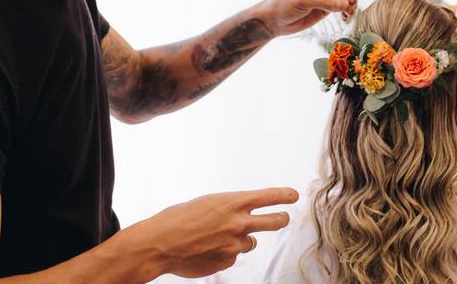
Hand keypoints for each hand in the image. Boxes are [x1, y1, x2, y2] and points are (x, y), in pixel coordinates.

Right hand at [134, 187, 297, 277]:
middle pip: (276, 221)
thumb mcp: (208, 203)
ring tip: (218, 237)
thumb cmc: (180, 218)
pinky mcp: (228, 260)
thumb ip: (230, 209)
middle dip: (282, 219)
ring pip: (251, 242)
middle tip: (283, 217)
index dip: (285, 195)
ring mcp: (235, 244)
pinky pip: (233, 256)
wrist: (161, 242)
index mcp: (234, 202)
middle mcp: (239, 222)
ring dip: (241, 239)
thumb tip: (242, 216)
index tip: (294, 195)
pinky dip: (225, 253)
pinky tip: (207, 250)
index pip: (269, 196)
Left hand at [260, 0, 358, 35]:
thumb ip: (326, 2)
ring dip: (351, 5)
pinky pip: (342, 6)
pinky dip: (347, 11)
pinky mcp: (326, 5)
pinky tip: (345, 17)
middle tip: (351, 9)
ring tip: (348, 15)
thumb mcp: (304, 0)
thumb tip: (346, 4)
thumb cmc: (283, 4)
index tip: (351, 0)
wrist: (274, 20)